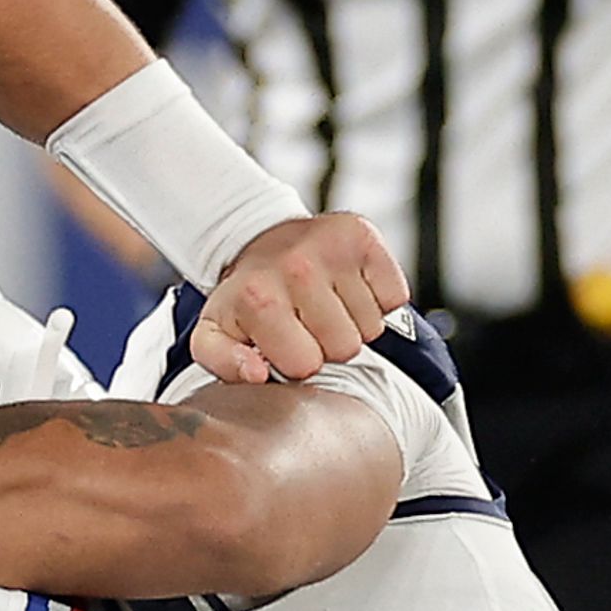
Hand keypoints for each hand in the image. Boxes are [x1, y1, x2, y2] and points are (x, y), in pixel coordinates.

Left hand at [189, 212, 409, 383]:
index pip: (306, 365)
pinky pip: (395, 296)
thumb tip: (257, 374)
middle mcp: (297, 268)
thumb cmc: (247, 298)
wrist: (261, 239)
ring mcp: (333, 248)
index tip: (285, 342)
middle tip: (308, 322)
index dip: (298, 361)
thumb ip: (224, 364)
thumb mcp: (215, 334)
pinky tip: (349, 289)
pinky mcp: (364, 236)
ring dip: (353, 322)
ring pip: (372, 326)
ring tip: (326, 304)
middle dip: (328, 344)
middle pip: (345, 348)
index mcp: (258, 297)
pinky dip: (378, 299)